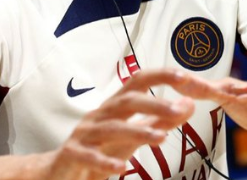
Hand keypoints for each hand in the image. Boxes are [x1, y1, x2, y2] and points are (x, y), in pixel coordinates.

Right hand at [45, 69, 195, 179]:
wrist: (59, 171)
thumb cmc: (99, 149)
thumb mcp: (132, 136)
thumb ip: (158, 121)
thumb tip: (187, 104)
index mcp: (114, 107)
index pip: (137, 82)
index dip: (159, 76)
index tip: (184, 77)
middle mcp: (99, 115)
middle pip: (126, 102)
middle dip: (153, 103)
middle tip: (177, 110)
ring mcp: (84, 134)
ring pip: (111, 128)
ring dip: (137, 132)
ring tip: (160, 138)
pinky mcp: (72, 154)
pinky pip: (89, 156)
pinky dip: (105, 161)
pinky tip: (122, 168)